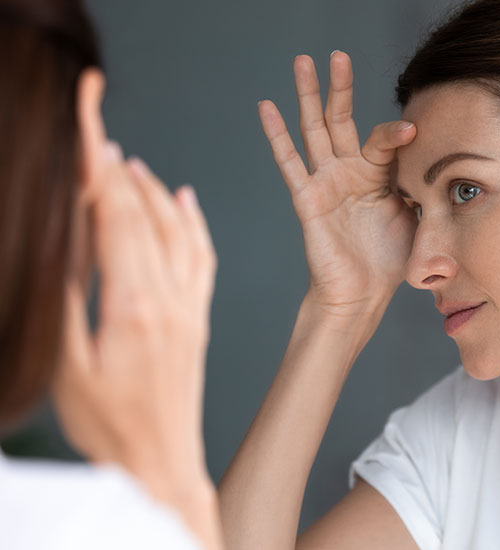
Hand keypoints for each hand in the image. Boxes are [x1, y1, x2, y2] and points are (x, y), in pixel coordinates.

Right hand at [53, 141, 216, 489]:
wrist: (161, 462)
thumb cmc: (110, 426)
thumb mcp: (69, 368)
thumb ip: (67, 303)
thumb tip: (65, 247)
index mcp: (133, 306)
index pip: (115, 220)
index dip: (100, 171)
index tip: (90, 133)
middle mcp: (169, 298)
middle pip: (145, 217)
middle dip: (119, 171)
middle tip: (101, 136)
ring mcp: (189, 307)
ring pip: (178, 232)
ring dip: (155, 192)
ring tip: (132, 164)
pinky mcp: (198, 318)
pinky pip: (203, 258)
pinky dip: (194, 224)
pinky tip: (186, 202)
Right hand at [259, 52, 416, 317]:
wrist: (362, 293)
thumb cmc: (389, 260)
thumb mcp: (417, 217)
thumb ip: (423, 186)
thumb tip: (444, 163)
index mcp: (378, 175)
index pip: (384, 140)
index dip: (397, 133)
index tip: (415, 131)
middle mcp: (349, 172)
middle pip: (341, 120)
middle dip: (339, 87)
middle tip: (337, 55)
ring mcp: (326, 182)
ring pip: (314, 130)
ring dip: (307, 96)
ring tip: (302, 62)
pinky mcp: (308, 198)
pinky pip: (290, 163)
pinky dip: (277, 135)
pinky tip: (267, 107)